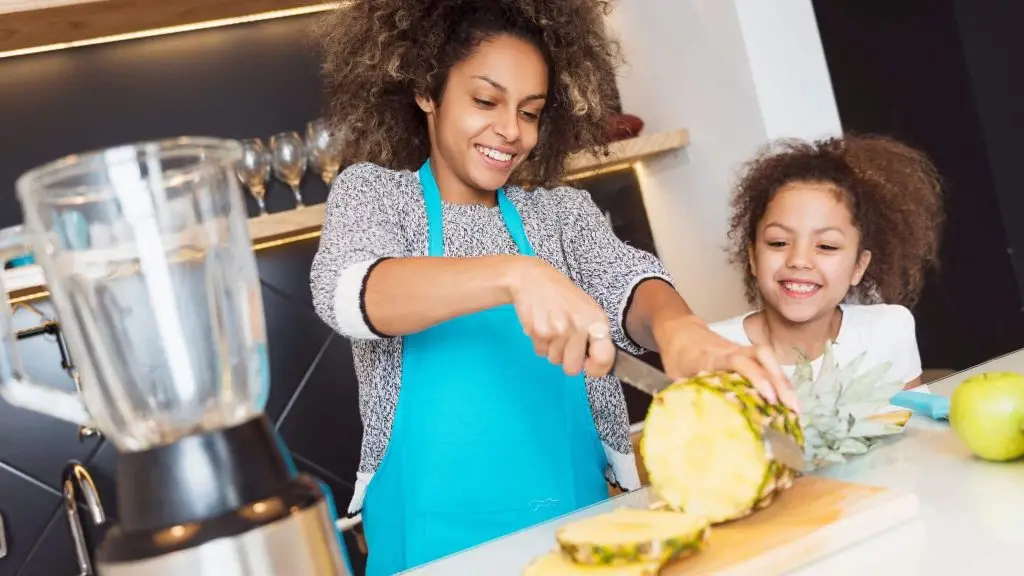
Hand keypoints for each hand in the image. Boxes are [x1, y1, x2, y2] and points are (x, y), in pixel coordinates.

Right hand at [507, 257, 614, 377]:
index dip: (596, 369)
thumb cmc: (562, 296)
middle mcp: (579, 326)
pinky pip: (540, 352)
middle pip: (572, 368)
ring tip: (551, 327)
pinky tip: (541, 324)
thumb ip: (596, 336)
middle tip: (563, 341)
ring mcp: (558, 330)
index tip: (589, 366)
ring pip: (554, 360)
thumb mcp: (588, 310)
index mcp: (597, 320)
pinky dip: (539, 342)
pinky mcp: (539, 331)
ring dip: (551, 348)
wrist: (533, 279)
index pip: (604, 358)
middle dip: (566, 359)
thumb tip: (601, 364)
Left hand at [654, 315, 799, 412]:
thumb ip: (686, 398)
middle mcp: (731, 351)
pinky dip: (779, 381)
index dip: (756, 377)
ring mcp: (742, 351)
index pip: (738, 362)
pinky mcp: (748, 355)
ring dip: (784, 382)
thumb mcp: (675, 378)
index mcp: (711, 358)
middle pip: (762, 357)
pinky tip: (787, 401)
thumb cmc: (678, 357)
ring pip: (768, 359)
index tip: (770, 398)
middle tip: (793, 409)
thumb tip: (696, 426)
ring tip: (796, 408)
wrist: (679, 331)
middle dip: (780, 382)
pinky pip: (768, 364)